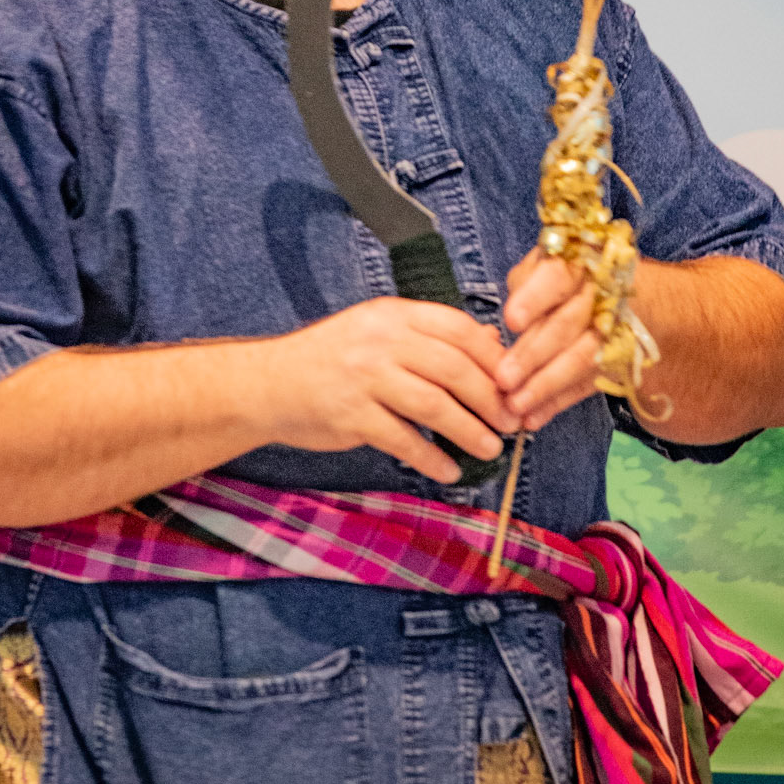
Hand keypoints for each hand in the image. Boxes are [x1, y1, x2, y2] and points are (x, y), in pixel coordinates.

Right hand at [260, 297, 518, 484]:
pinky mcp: (352, 416)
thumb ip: (432, 336)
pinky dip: (433, 459)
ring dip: (470, 431)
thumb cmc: (331, 358)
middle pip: (454, 368)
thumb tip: (493, 344)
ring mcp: (365, 377)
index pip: (458, 328)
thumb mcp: (379, 331)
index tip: (515, 381)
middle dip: (491, 399)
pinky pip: (405, 440)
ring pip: (434, 405)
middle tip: (510, 422)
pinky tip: (449, 470)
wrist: (269, 383)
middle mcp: (381, 340)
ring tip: (490, 448)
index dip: (494, 358)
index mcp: (393, 314)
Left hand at [496, 250, 602, 430]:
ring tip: (515, 405)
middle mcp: (602, 293)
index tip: (511, 322)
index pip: (556, 277)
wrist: (634, 298)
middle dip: (533, 354)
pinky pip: (588, 383)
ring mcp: (617, 330)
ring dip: (545, 384)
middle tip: (504, 378)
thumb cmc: (570, 280)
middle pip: (567, 324)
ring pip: (581, 358)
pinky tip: (533, 417)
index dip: (534, 299)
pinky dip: (558, 402)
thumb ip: (528, 287)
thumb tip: (507, 325)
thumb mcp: (549, 267)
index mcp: (580, 262)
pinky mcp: (620, 362)